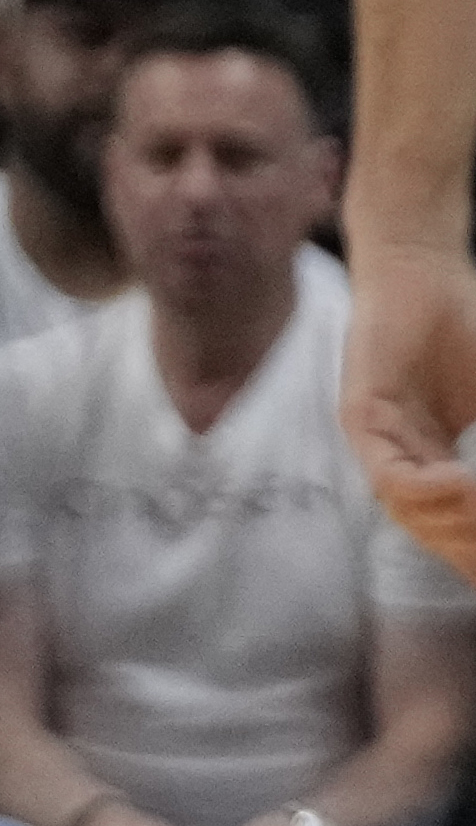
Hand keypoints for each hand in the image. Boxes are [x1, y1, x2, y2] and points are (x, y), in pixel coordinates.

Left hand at [345, 240, 475, 585]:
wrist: (422, 276)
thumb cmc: (466, 335)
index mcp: (436, 463)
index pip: (459, 527)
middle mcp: (403, 462)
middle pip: (436, 531)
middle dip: (475, 548)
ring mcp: (379, 444)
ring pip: (411, 512)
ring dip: (459, 522)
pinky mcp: (360, 419)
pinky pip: (388, 471)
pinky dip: (424, 486)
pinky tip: (461, 482)